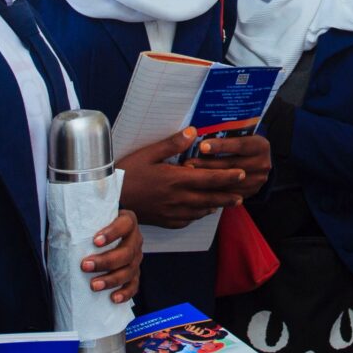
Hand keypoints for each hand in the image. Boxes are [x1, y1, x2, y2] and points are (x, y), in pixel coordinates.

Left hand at [80, 210, 141, 302]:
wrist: (108, 234)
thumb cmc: (95, 227)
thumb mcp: (93, 221)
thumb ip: (82, 226)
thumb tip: (56, 236)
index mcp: (127, 222)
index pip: (125, 225)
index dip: (113, 233)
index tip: (95, 241)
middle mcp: (135, 240)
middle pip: (127, 252)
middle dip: (106, 261)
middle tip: (85, 266)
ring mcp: (137, 258)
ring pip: (130, 270)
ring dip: (112, 280)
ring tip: (93, 285)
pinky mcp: (135, 273)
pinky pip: (134, 285)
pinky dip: (125, 293)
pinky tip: (113, 298)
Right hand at [119, 128, 246, 227]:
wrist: (110, 199)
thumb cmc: (127, 172)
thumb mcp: (148, 153)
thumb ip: (172, 144)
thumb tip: (193, 132)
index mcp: (177, 179)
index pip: (210, 178)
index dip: (229, 177)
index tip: (242, 174)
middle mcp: (179, 198)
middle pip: (211, 197)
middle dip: (229, 195)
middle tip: (243, 194)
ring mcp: (173, 212)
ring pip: (202, 210)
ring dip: (216, 205)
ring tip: (228, 202)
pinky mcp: (166, 221)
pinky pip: (188, 219)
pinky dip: (199, 214)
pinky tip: (202, 210)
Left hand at [186, 133, 270, 197]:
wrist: (259, 160)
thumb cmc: (244, 142)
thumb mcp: (242, 134)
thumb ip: (226, 133)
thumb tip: (198, 131)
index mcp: (261, 146)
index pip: (240, 145)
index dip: (221, 146)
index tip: (202, 146)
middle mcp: (262, 164)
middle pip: (232, 165)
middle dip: (207, 164)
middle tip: (188, 163)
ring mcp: (257, 181)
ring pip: (228, 182)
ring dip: (207, 179)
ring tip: (189, 175)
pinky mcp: (250, 193)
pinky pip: (228, 194)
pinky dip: (212, 190)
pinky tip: (198, 187)